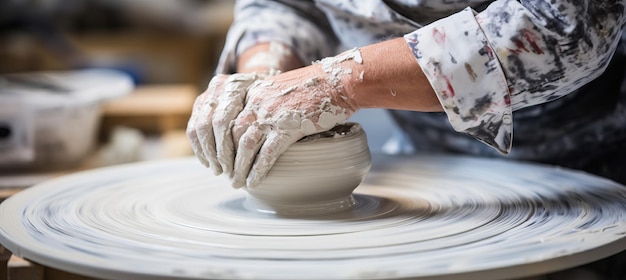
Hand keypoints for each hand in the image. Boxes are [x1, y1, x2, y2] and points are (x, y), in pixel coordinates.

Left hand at [187, 65, 356, 188]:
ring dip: (238, 168)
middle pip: (229, 134)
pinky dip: (258, 171)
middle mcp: (257, 102)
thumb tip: (252, 124)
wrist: (335, 83)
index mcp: (252, 92)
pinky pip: (267, 154)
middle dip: (224, 158)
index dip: (218, 140)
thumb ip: (262, 103)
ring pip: (244, 146)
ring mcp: (272, 115)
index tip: (218, 156)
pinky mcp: (288, 127)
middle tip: (225, 174)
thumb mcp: (278, 90)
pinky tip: (254, 182)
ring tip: (237, 183)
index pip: (224, 118)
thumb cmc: (311, 89)